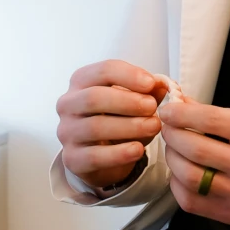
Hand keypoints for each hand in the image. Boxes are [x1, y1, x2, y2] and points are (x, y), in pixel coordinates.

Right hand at [56, 60, 162, 189]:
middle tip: (153, 107)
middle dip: (128, 101)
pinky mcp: (72, 158)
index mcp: (81, 82)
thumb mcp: (134, 103)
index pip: (102, 71)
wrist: (101, 157)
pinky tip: (138, 150)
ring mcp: (67, 132)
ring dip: (129, 126)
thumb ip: (147, 92)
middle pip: (94, 97)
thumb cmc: (116, 120)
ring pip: (95, 127)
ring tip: (153, 127)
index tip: (151, 84)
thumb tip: (163, 84)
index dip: (128, 75)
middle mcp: (68, 104)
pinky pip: (94, 156)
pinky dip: (119, 153)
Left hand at [158, 101, 229, 225]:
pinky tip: (182, 173)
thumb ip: (221, 116)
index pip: (209, 120)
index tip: (168, 109)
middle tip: (168, 127)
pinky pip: (192, 201)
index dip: (180, 113)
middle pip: (195, 149)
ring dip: (172, 158)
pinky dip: (178, 184)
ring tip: (174, 149)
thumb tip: (183, 105)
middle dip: (172, 134)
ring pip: (189, 177)